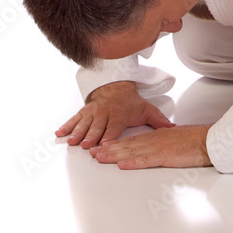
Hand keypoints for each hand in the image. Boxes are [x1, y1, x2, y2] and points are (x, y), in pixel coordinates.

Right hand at [55, 81, 174, 148]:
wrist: (116, 87)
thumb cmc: (131, 103)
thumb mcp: (147, 109)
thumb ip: (159, 121)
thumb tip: (173, 129)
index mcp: (120, 114)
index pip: (114, 126)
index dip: (109, 136)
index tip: (104, 145)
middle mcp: (105, 113)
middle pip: (98, 126)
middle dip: (92, 136)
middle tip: (86, 145)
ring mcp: (93, 112)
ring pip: (85, 123)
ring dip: (78, 132)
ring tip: (72, 141)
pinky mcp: (85, 111)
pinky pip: (74, 118)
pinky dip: (67, 125)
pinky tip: (59, 133)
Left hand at [89, 124, 211, 168]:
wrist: (210, 140)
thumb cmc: (197, 141)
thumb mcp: (178, 141)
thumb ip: (166, 144)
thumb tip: (160, 150)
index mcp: (158, 137)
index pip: (133, 140)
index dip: (116, 144)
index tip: (102, 147)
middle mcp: (155, 140)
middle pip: (127, 145)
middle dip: (108, 149)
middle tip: (92, 153)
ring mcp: (159, 147)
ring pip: (132, 151)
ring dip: (114, 155)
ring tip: (99, 157)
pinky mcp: (165, 156)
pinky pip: (145, 160)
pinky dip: (132, 162)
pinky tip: (121, 164)